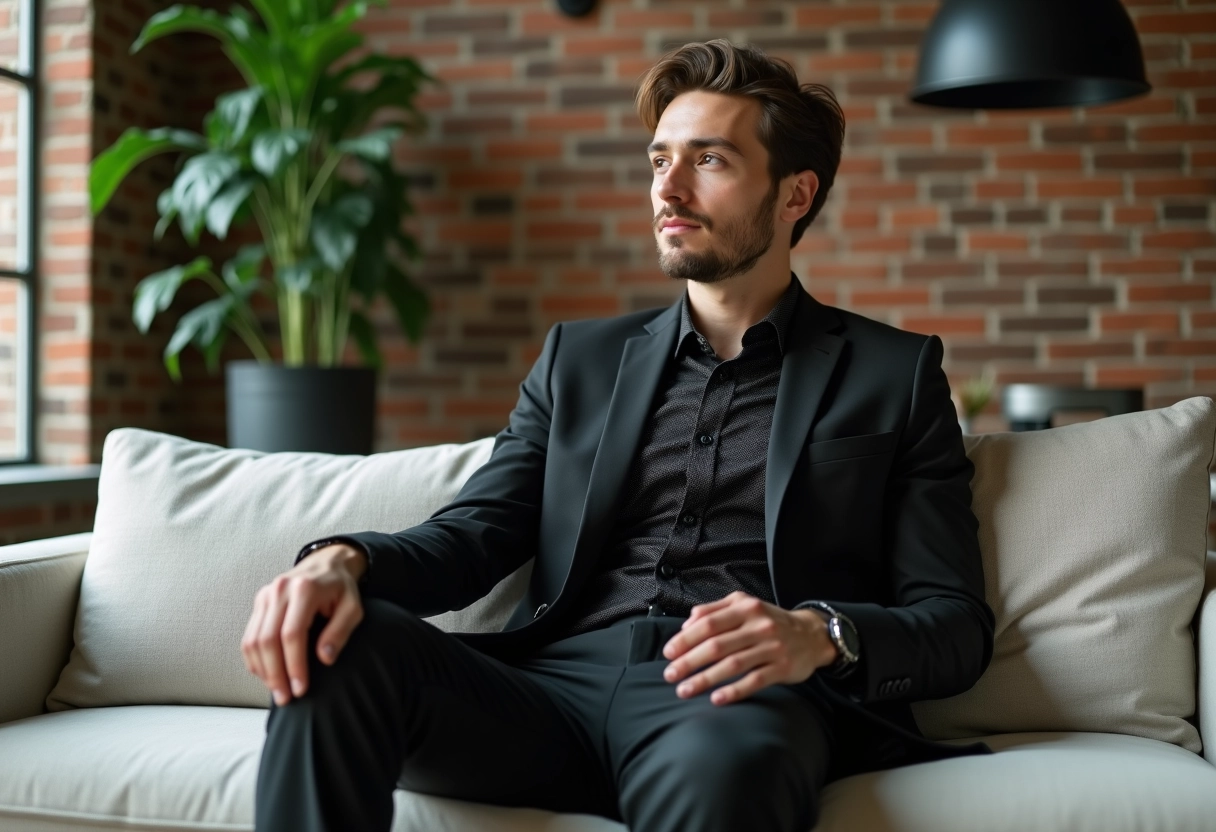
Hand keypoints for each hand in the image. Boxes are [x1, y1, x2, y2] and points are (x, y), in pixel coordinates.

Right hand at [241, 544, 366, 705]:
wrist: (326, 563)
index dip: (294, 665)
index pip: (292, 634)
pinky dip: (254, 660)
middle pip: (267, 640)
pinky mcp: (259, 602)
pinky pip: (249, 636)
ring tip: (277, 691)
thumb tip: (324, 659)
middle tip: (285, 698)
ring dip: (263, 671)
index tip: (300, 688)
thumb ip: (340, 631)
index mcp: (304, 589)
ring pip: (253, 640)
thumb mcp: (353, 608)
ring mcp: (266, 595)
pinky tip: (267, 675)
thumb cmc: (341, 589)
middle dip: (275, 674)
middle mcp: (280, 590)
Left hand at [660, 591, 837, 705]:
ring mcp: (771, 647)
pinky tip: (716, 699)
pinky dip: (734, 691)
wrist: (812, 635)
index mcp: (745, 608)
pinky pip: (755, 680)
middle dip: (689, 661)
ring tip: (685, 690)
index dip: (685, 639)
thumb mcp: (744, 605)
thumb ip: (714, 610)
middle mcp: (758, 626)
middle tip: (670, 675)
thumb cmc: (770, 621)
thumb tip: (686, 623)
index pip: (708, 623)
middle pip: (717, 645)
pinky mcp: (782, 667)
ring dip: (705, 679)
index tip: (668, 653)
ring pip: (732, 665)